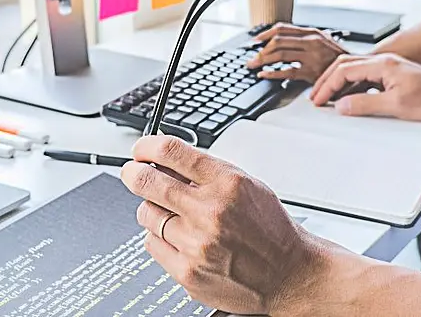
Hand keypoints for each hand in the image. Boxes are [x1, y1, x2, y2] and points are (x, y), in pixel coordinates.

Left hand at [121, 136, 330, 315]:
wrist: (288, 273)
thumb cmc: (269, 229)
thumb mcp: (246, 185)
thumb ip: (205, 172)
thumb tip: (163, 159)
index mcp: (226, 183)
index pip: (171, 151)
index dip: (146, 146)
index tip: (140, 149)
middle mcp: (210, 212)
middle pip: (147, 182)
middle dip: (133, 173)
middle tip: (132, 173)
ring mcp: (196, 244)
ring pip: (147, 214)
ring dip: (153, 210)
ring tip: (173, 215)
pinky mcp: (187, 272)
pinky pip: (151, 243)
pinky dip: (159, 238)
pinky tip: (180, 239)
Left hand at [246, 23, 348, 82]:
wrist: (357, 69)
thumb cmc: (338, 58)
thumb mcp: (323, 42)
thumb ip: (305, 39)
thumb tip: (280, 41)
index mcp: (312, 33)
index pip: (282, 28)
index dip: (265, 34)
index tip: (255, 41)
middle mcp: (311, 42)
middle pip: (278, 41)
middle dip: (260, 50)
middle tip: (251, 58)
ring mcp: (312, 56)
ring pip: (280, 55)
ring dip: (263, 60)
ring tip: (254, 66)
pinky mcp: (312, 72)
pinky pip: (287, 72)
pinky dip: (272, 74)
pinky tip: (264, 75)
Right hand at [310, 54, 420, 121]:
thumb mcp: (396, 106)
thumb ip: (365, 105)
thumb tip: (342, 106)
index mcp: (383, 64)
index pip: (345, 71)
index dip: (328, 86)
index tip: (319, 100)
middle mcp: (384, 62)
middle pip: (345, 65)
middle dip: (328, 81)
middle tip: (316, 97)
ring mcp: (388, 67)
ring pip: (354, 70)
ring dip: (338, 83)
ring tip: (328, 98)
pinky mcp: (392, 75)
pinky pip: (364, 76)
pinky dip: (351, 86)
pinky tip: (348, 98)